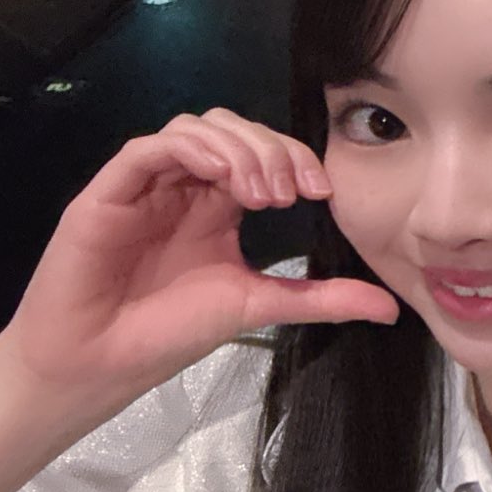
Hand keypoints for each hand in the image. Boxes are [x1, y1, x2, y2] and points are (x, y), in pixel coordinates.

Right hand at [0, 109, 398, 413]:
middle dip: (273, 150)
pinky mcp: (111, 191)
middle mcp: (185, 186)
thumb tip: (390, 308)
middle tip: (293, 193)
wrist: (101, 362)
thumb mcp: (260, 307)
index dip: (295, 158)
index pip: (262, 154)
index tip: (323, 192)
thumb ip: (320, 298)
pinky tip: (223, 179)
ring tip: (262, 194)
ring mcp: (147, 185)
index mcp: (219, 205)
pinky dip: (192, 151)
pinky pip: (149, 148)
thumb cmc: (169, 331)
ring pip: (195, 129)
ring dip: (239, 149)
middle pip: (233, 130)